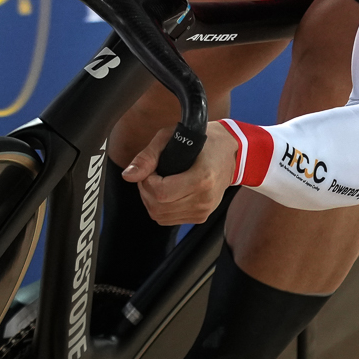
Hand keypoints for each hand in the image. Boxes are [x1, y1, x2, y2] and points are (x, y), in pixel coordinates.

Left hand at [122, 120, 238, 225]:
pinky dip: (161, 207)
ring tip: (160, 182)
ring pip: (160, 216)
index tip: (152, 169)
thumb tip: (128, 176)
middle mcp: (204, 198)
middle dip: (146, 190)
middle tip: (153, 174)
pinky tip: (168, 192)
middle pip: (157, 207)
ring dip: (151, 200)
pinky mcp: (201, 217)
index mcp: (202, 178)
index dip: (147, 181)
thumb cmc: (202, 142)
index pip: (161, 193)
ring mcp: (203, 210)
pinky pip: (168, 219)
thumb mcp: (171, 138)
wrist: (231, 154)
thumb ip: (147, 157)